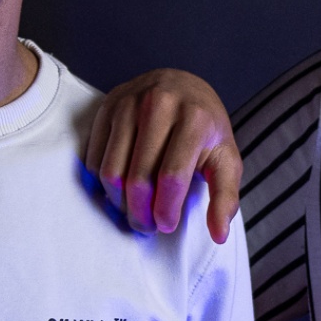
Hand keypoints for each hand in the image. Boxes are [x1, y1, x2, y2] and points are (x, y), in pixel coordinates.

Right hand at [83, 69, 240, 239]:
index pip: (172, 177)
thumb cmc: (205, 128)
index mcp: (194, 118)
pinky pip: (94, 159)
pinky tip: (120, 190)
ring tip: (133, 210)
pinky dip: (103, 184)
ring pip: (111, 172)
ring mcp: (129, 103)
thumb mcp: (225, 159)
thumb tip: (219, 234)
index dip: (166, 210)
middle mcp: (159, 104)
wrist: (182, 85)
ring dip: (119, 203)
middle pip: (138, 178)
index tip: (166, 225)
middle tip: (147, 225)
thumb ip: (225, 197)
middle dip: (140, 213)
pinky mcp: (107, 106)